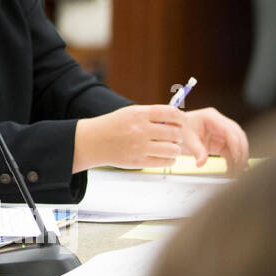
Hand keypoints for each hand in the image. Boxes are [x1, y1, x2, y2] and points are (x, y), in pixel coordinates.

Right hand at [74, 105, 188, 169]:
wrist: (92, 141)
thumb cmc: (113, 126)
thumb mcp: (130, 113)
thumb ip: (152, 115)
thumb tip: (176, 120)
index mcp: (139, 114)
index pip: (171, 114)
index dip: (181, 118)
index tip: (183, 121)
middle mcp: (140, 130)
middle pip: (174, 133)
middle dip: (179, 135)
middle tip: (175, 136)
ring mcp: (139, 147)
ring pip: (172, 149)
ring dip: (175, 149)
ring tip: (170, 147)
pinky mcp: (138, 161)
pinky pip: (165, 162)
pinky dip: (169, 160)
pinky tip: (164, 156)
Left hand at [177, 107, 249, 170]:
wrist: (174, 132)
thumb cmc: (179, 130)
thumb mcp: (187, 139)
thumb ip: (197, 151)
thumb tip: (201, 163)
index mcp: (211, 117)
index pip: (229, 130)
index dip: (236, 144)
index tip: (236, 157)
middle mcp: (219, 123)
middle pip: (238, 136)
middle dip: (241, 152)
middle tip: (240, 166)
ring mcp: (221, 133)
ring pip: (237, 145)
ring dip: (238, 158)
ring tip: (236, 172)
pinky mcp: (221, 142)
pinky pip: (231, 152)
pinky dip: (233, 161)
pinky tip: (234, 170)